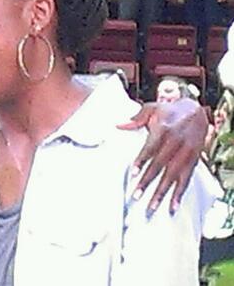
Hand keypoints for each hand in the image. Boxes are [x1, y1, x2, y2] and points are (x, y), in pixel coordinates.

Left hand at [117, 98, 206, 213]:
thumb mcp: (152, 109)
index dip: (142, 161)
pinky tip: (172, 206)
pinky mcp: (193, 161)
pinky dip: (179, 194)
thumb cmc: (170, 110)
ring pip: (173, 176)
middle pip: (160, 165)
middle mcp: (176, 142)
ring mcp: (186, 153)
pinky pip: (186, 180)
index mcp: (164, 129)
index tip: (132, 173)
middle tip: (136, 195)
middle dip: (148, 181)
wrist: (197, 110)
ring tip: (152, 206)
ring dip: (162, 192)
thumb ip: (136, 118)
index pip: (150, 148)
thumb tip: (118, 125)